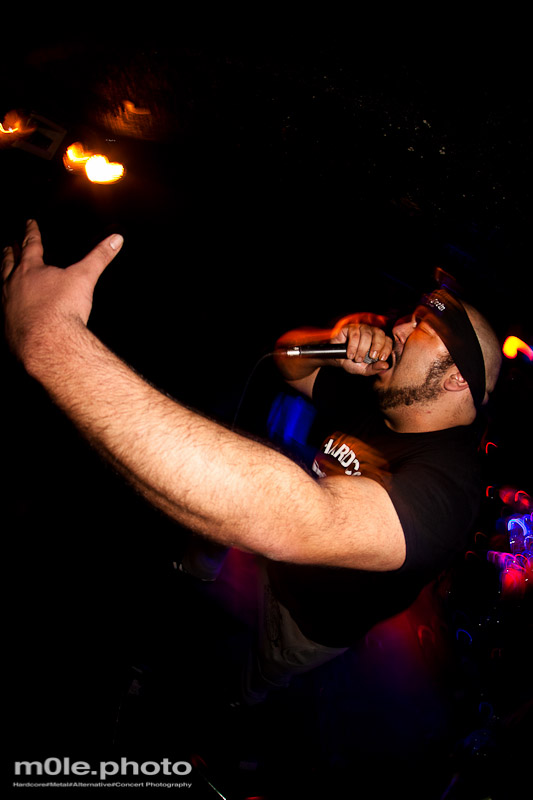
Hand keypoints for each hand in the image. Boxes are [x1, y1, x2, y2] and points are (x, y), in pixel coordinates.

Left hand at [2, 220, 122, 367]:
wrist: (47, 342)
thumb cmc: (63, 309)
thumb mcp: (85, 278)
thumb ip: (99, 257)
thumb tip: (115, 239)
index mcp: (31, 269)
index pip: (31, 244)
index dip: (31, 232)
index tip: (29, 223)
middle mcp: (14, 285)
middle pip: (9, 263)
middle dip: (10, 253)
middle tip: (9, 245)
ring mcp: (8, 306)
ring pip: (3, 286)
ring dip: (5, 277)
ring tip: (5, 274)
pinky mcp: (8, 326)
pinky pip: (4, 312)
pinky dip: (7, 306)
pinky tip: (10, 310)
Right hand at [330, 313, 392, 374]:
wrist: (336, 359)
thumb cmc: (352, 362)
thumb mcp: (364, 369)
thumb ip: (375, 368)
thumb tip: (386, 365)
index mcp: (378, 341)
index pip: (387, 340)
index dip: (386, 348)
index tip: (381, 358)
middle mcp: (371, 332)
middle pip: (379, 333)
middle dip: (377, 346)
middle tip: (371, 356)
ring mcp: (361, 328)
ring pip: (366, 334)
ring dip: (362, 348)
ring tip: (357, 359)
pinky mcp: (350, 327)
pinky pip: (354, 334)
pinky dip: (352, 346)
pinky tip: (350, 354)